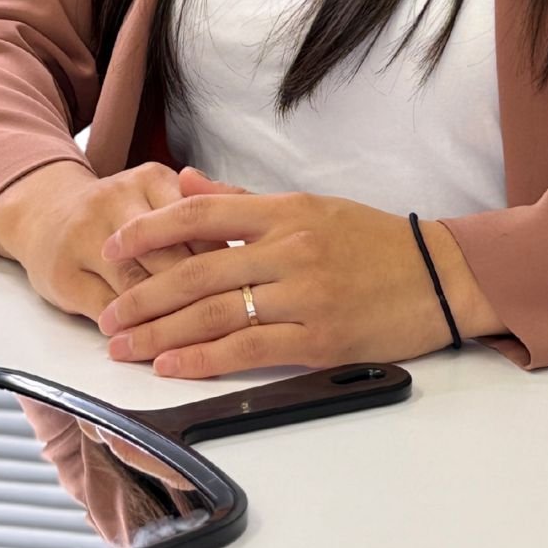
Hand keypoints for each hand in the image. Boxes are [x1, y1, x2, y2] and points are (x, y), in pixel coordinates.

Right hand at [11, 162, 251, 327]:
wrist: (45, 211)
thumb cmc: (119, 211)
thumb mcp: (161, 195)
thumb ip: (209, 208)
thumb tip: (251, 239)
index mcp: (151, 179)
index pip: (198, 223)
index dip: (224, 261)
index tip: (247, 287)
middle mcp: (116, 201)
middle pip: (169, 257)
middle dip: (201, 295)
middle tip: (231, 325)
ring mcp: (85, 237)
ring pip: (137, 285)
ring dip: (167, 319)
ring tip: (196, 343)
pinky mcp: (64, 274)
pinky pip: (106, 308)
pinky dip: (132, 329)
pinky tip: (151, 343)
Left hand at [93, 189, 468, 376]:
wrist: (441, 276)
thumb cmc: (375, 243)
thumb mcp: (313, 207)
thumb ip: (245, 201)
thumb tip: (187, 182)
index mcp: (287, 211)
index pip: (201, 215)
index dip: (150, 230)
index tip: (112, 246)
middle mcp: (291, 249)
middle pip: (197, 271)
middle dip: (143, 295)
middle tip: (105, 315)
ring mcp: (306, 294)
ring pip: (214, 314)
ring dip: (160, 333)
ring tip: (122, 346)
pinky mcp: (320, 338)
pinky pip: (248, 349)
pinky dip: (203, 359)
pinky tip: (171, 366)